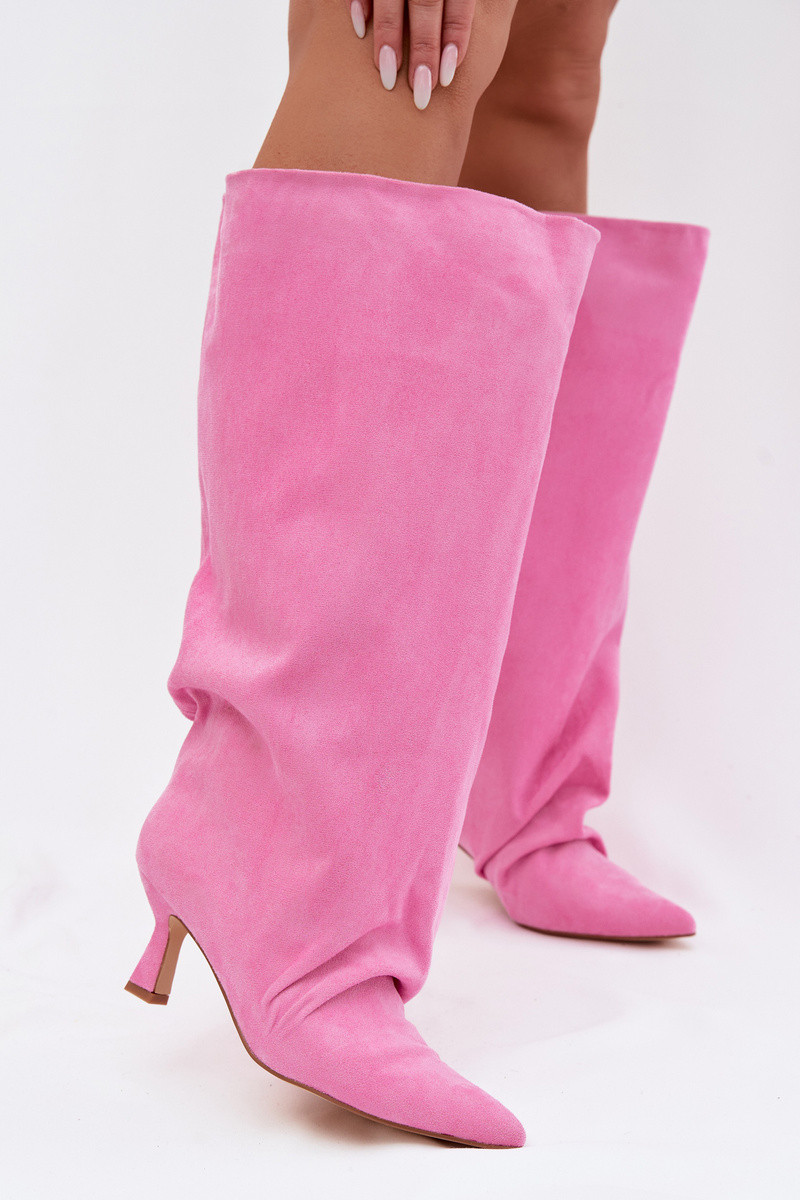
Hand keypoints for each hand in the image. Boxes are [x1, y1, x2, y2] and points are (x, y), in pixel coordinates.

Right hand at [348, 0, 476, 108]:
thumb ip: (457, 5)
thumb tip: (464, 47)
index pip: (459, 1)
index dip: (456, 36)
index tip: (448, 76)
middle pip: (427, 0)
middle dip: (424, 47)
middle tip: (421, 92)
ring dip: (389, 35)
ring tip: (388, 75)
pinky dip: (358, 1)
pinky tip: (359, 30)